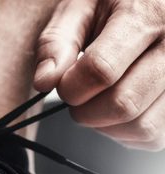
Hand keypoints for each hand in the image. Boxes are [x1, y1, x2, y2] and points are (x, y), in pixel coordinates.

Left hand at [34, 0, 164, 149]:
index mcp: (147, 15)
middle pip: (122, 104)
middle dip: (85, 111)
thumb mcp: (80, 6)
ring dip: (105, 125)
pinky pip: (152, 136)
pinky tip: (116, 106)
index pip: (100, 71)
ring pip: (141, 126)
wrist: (152, 3)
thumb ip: (57, 42)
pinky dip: (125, 132)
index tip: (63, 83)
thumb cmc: (115, 2)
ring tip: (98, 99)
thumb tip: (44, 82)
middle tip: (78, 94)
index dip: (70, 87)